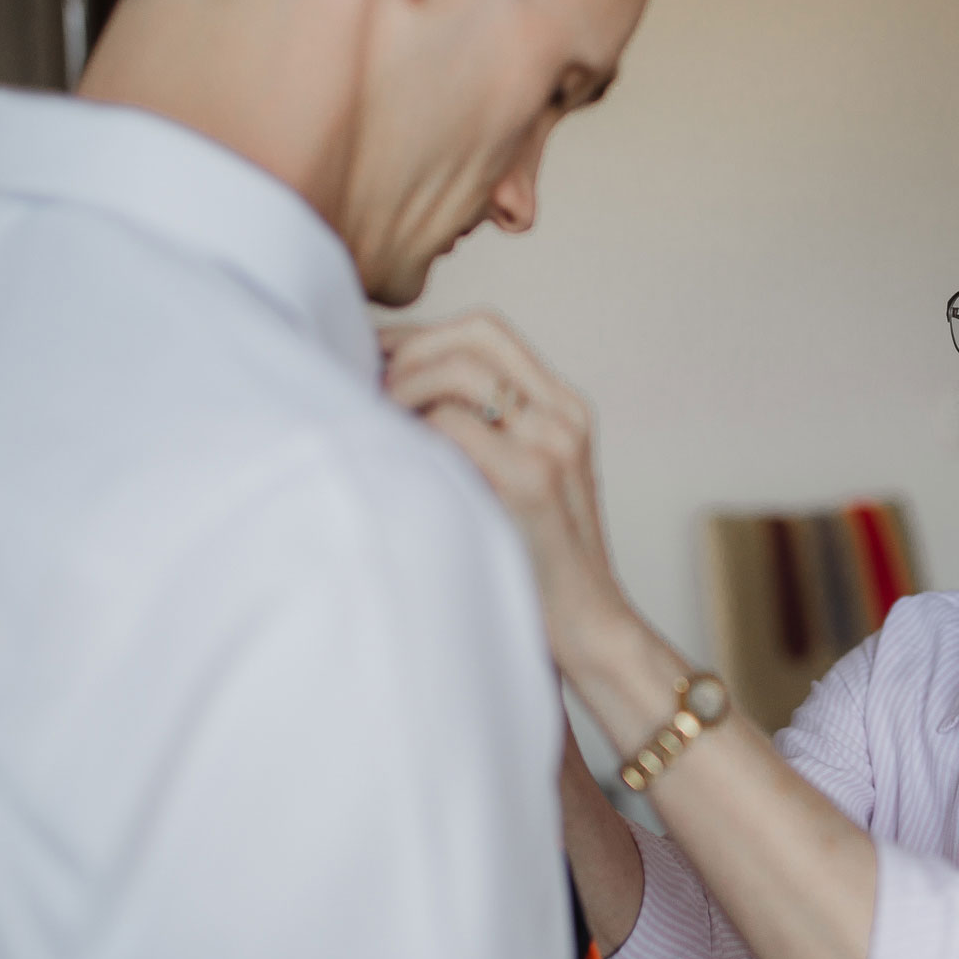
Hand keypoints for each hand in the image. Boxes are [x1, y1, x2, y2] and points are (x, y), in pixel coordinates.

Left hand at [379, 313, 636, 681]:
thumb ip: (486, 433)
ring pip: (460, 371)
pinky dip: (415, 435)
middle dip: (408, 352)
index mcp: (564, 408)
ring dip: (405, 390)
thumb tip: (394, 390)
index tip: (373, 361)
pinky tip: (401, 465)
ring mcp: (552, 444)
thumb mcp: (523, 480)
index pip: (487, 332)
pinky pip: (454, 426)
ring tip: (382, 429)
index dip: (421, 335)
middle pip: (476, 334)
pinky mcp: (532, 481)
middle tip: (368, 394)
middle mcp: (564, 415)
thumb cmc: (537, 562)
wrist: (590, 627)